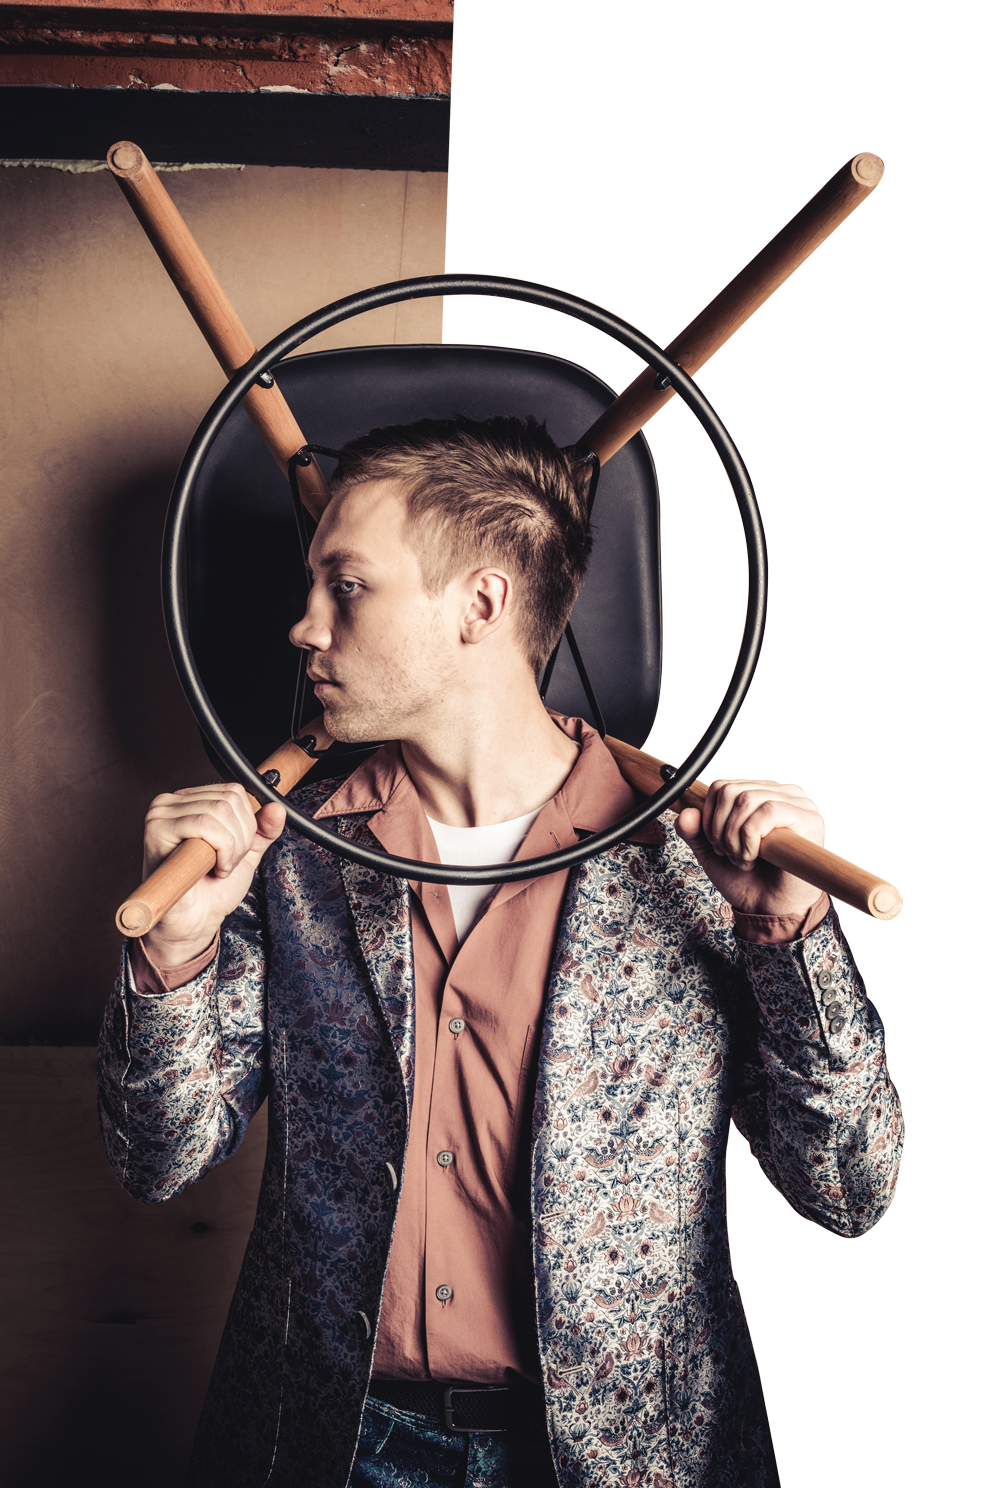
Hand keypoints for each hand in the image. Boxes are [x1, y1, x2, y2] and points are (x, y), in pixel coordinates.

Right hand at [139, 784, 285, 967]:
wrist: (194, 921)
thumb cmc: (212, 888)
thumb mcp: (247, 852)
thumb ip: (264, 830)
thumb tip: (277, 807)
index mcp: (189, 801)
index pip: (234, 791)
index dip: (247, 825)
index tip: (235, 852)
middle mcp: (171, 802)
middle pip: (229, 800)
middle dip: (241, 839)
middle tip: (226, 863)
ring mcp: (160, 814)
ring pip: (220, 811)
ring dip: (231, 848)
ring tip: (218, 867)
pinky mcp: (157, 829)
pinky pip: (205, 824)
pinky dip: (221, 850)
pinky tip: (212, 869)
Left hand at [674, 780, 823, 918]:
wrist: (769, 909)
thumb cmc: (746, 880)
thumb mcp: (711, 852)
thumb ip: (694, 832)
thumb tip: (686, 813)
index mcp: (759, 795)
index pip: (722, 787)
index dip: (709, 818)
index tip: (718, 846)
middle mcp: (780, 794)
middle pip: (731, 791)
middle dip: (720, 830)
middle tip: (731, 855)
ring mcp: (797, 804)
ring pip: (747, 799)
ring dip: (735, 837)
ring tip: (744, 859)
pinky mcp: (809, 818)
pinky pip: (768, 811)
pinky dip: (751, 838)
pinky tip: (755, 857)